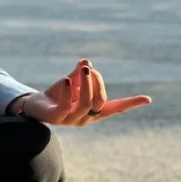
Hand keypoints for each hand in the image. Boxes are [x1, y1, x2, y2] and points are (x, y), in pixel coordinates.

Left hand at [16, 58, 150, 126]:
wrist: (33, 106)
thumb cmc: (57, 95)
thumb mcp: (72, 81)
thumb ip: (80, 73)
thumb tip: (87, 61)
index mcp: (92, 111)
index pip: (115, 108)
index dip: (131, 103)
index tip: (147, 99)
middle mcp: (85, 118)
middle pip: (100, 102)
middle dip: (98, 82)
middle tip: (89, 69)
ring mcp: (71, 120)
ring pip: (87, 104)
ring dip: (87, 84)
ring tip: (85, 69)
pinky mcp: (56, 118)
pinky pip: (67, 105)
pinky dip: (69, 91)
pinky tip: (66, 80)